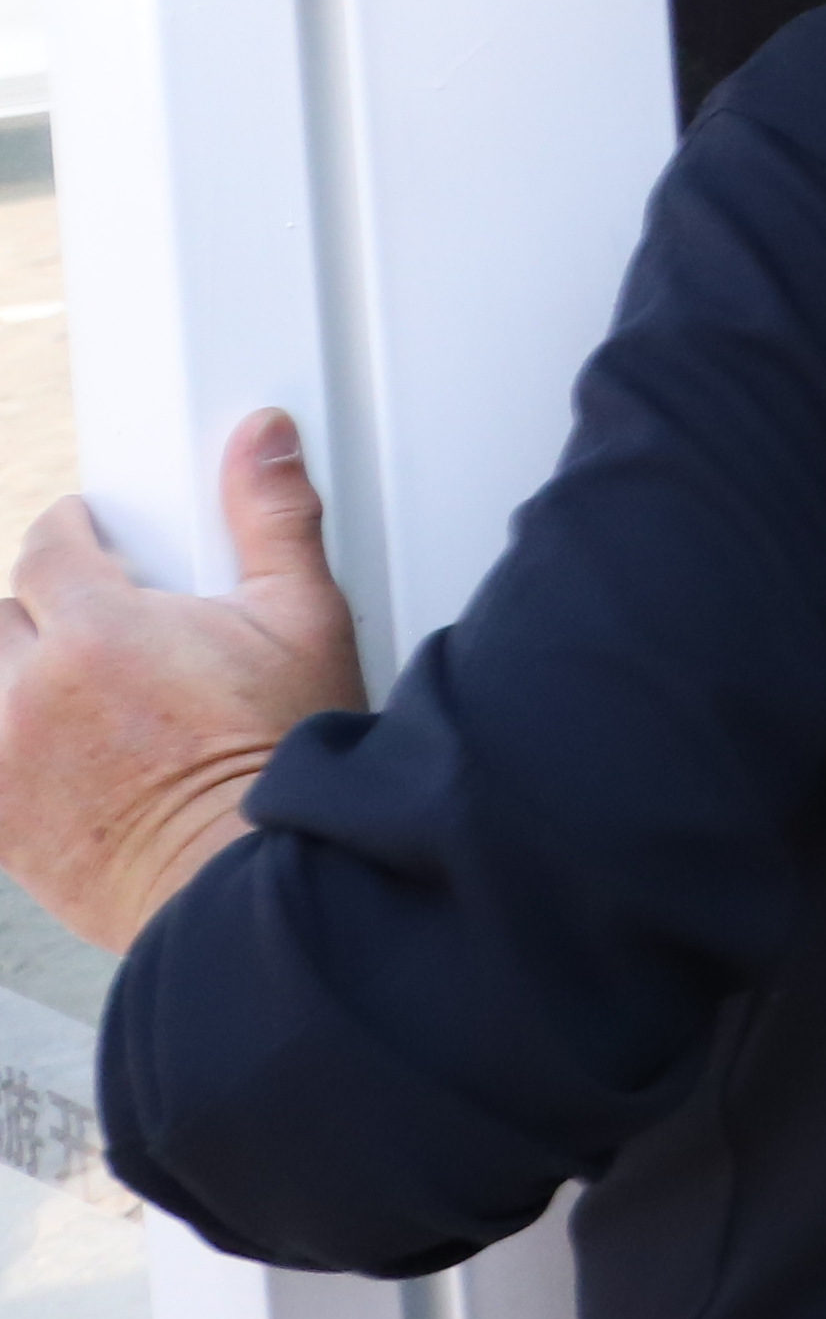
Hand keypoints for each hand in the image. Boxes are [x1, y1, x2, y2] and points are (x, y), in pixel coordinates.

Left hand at [0, 413, 366, 950]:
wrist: (250, 879)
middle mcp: (33, 691)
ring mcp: (6, 759)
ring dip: (17, 681)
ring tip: (72, 694)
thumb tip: (261, 439)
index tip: (87, 537)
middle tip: (97, 627)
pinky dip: (10, 746)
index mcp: (99, 629)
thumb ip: (273, 518)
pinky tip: (55, 754)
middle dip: (44, 612)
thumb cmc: (278, 759)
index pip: (47, 550)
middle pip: (4, 618)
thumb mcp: (302, 620)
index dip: (70, 534)